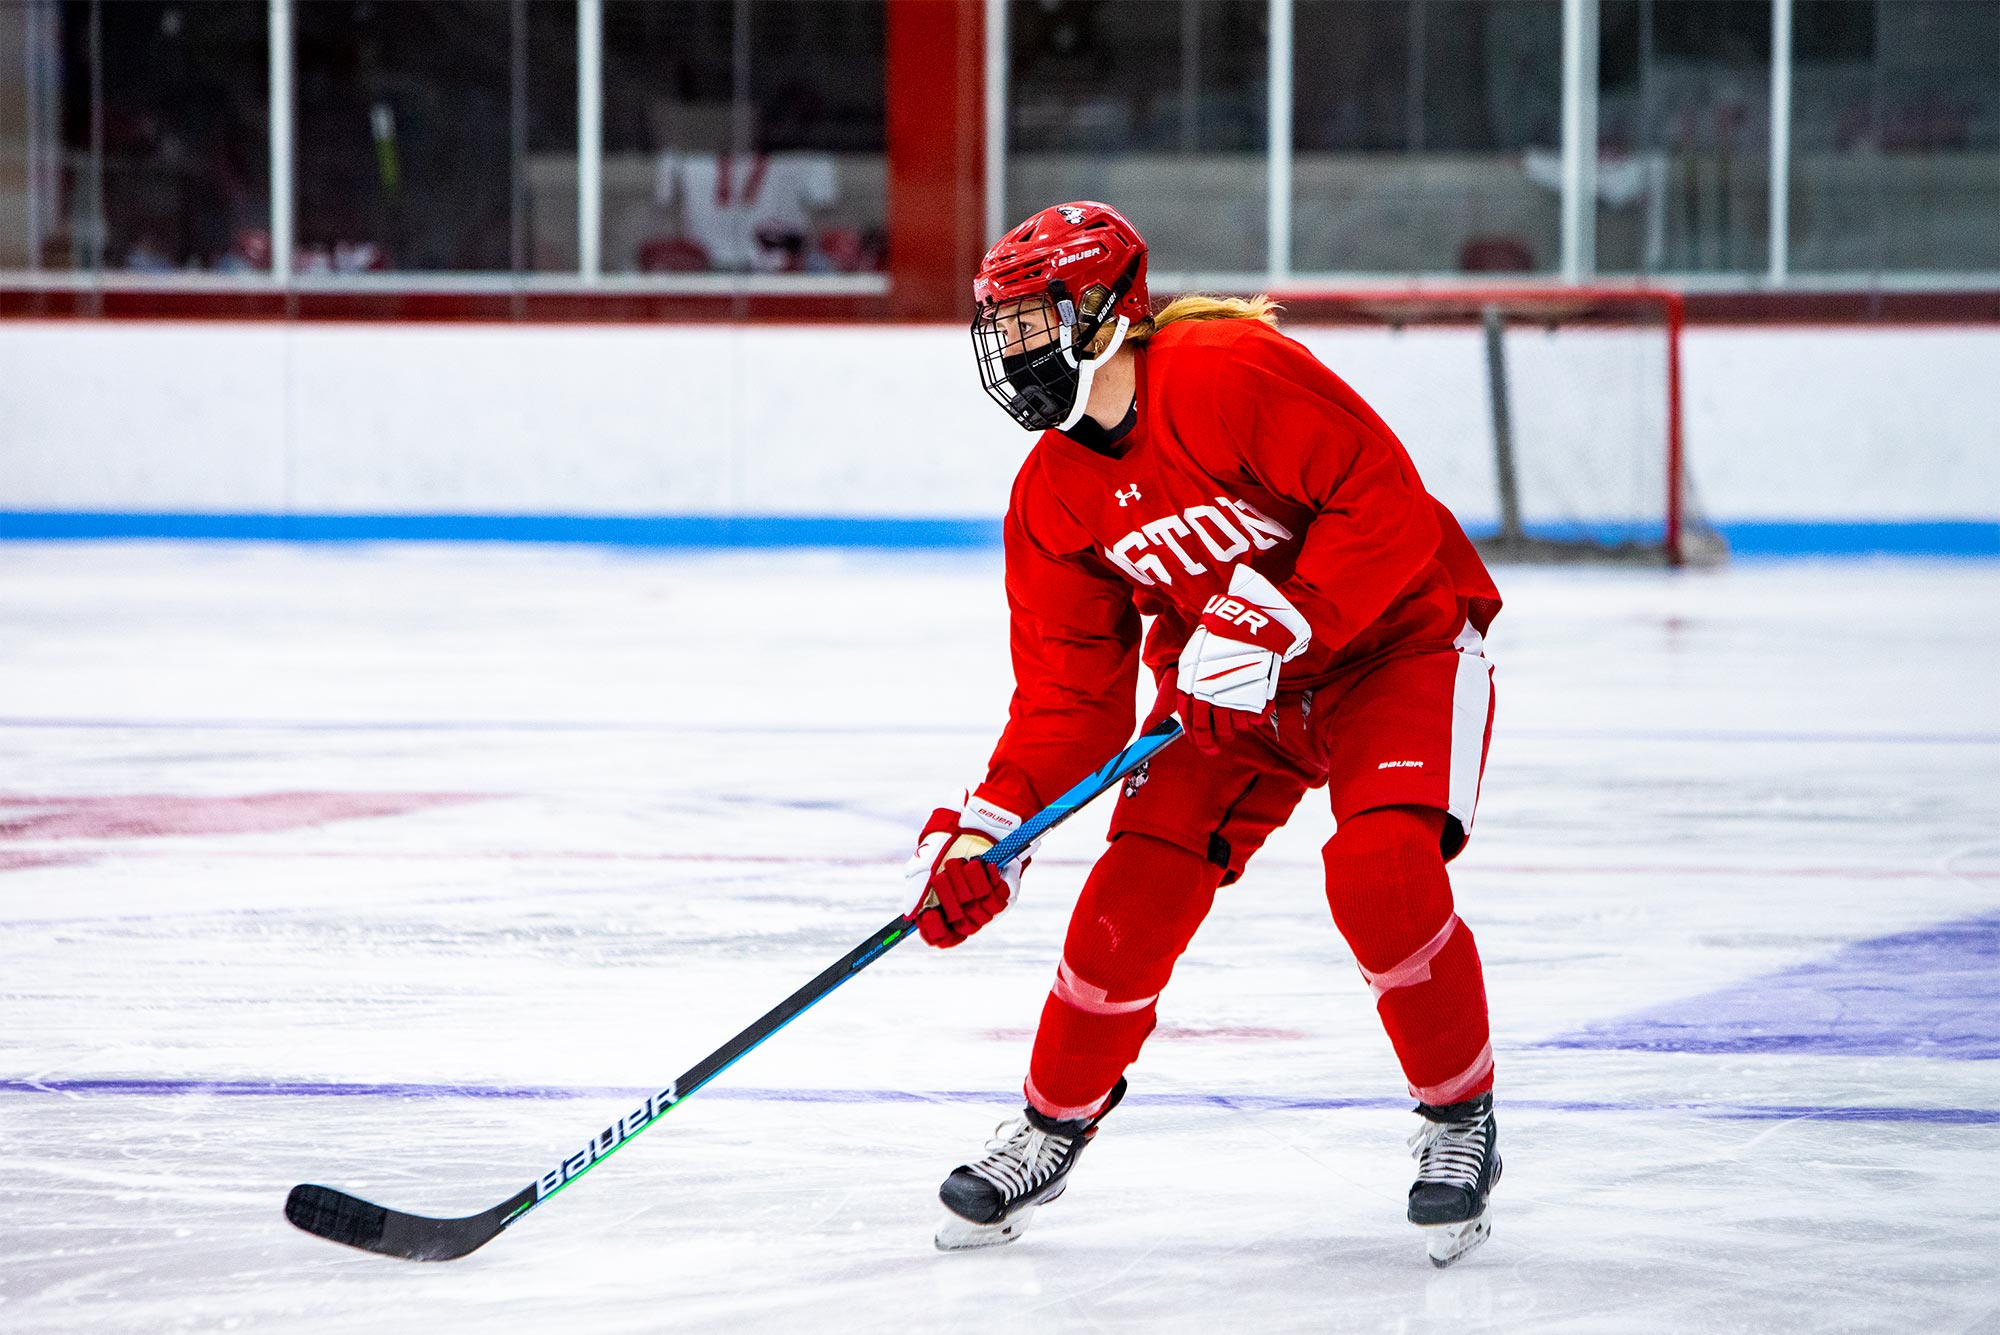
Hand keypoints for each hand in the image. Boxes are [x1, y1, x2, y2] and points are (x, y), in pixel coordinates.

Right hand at [904, 794, 1027, 947]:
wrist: (972, 827)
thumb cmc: (946, 848)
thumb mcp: (924, 865)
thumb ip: (915, 890)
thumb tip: (910, 914)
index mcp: (946, 913)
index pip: (943, 938)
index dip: (935, 931)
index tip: (928, 913)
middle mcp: (967, 914)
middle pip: (961, 925)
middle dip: (949, 897)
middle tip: (942, 875)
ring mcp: (987, 906)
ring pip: (979, 911)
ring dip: (966, 884)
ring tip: (961, 863)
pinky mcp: (1004, 894)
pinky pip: (996, 898)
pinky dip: (985, 879)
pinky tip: (980, 864)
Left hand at [1174, 564, 1309, 754]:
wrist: (1244, 616)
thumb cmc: (1219, 635)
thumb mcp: (1195, 656)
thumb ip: (1192, 683)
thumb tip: (1190, 709)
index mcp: (1189, 684)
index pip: (1189, 722)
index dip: (1198, 739)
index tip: (1208, 746)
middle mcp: (1205, 692)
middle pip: (1209, 730)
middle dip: (1217, 738)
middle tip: (1225, 737)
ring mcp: (1228, 693)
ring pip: (1232, 727)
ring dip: (1237, 726)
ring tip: (1242, 718)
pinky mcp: (1251, 692)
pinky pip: (1253, 717)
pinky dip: (1256, 718)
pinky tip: (1257, 712)